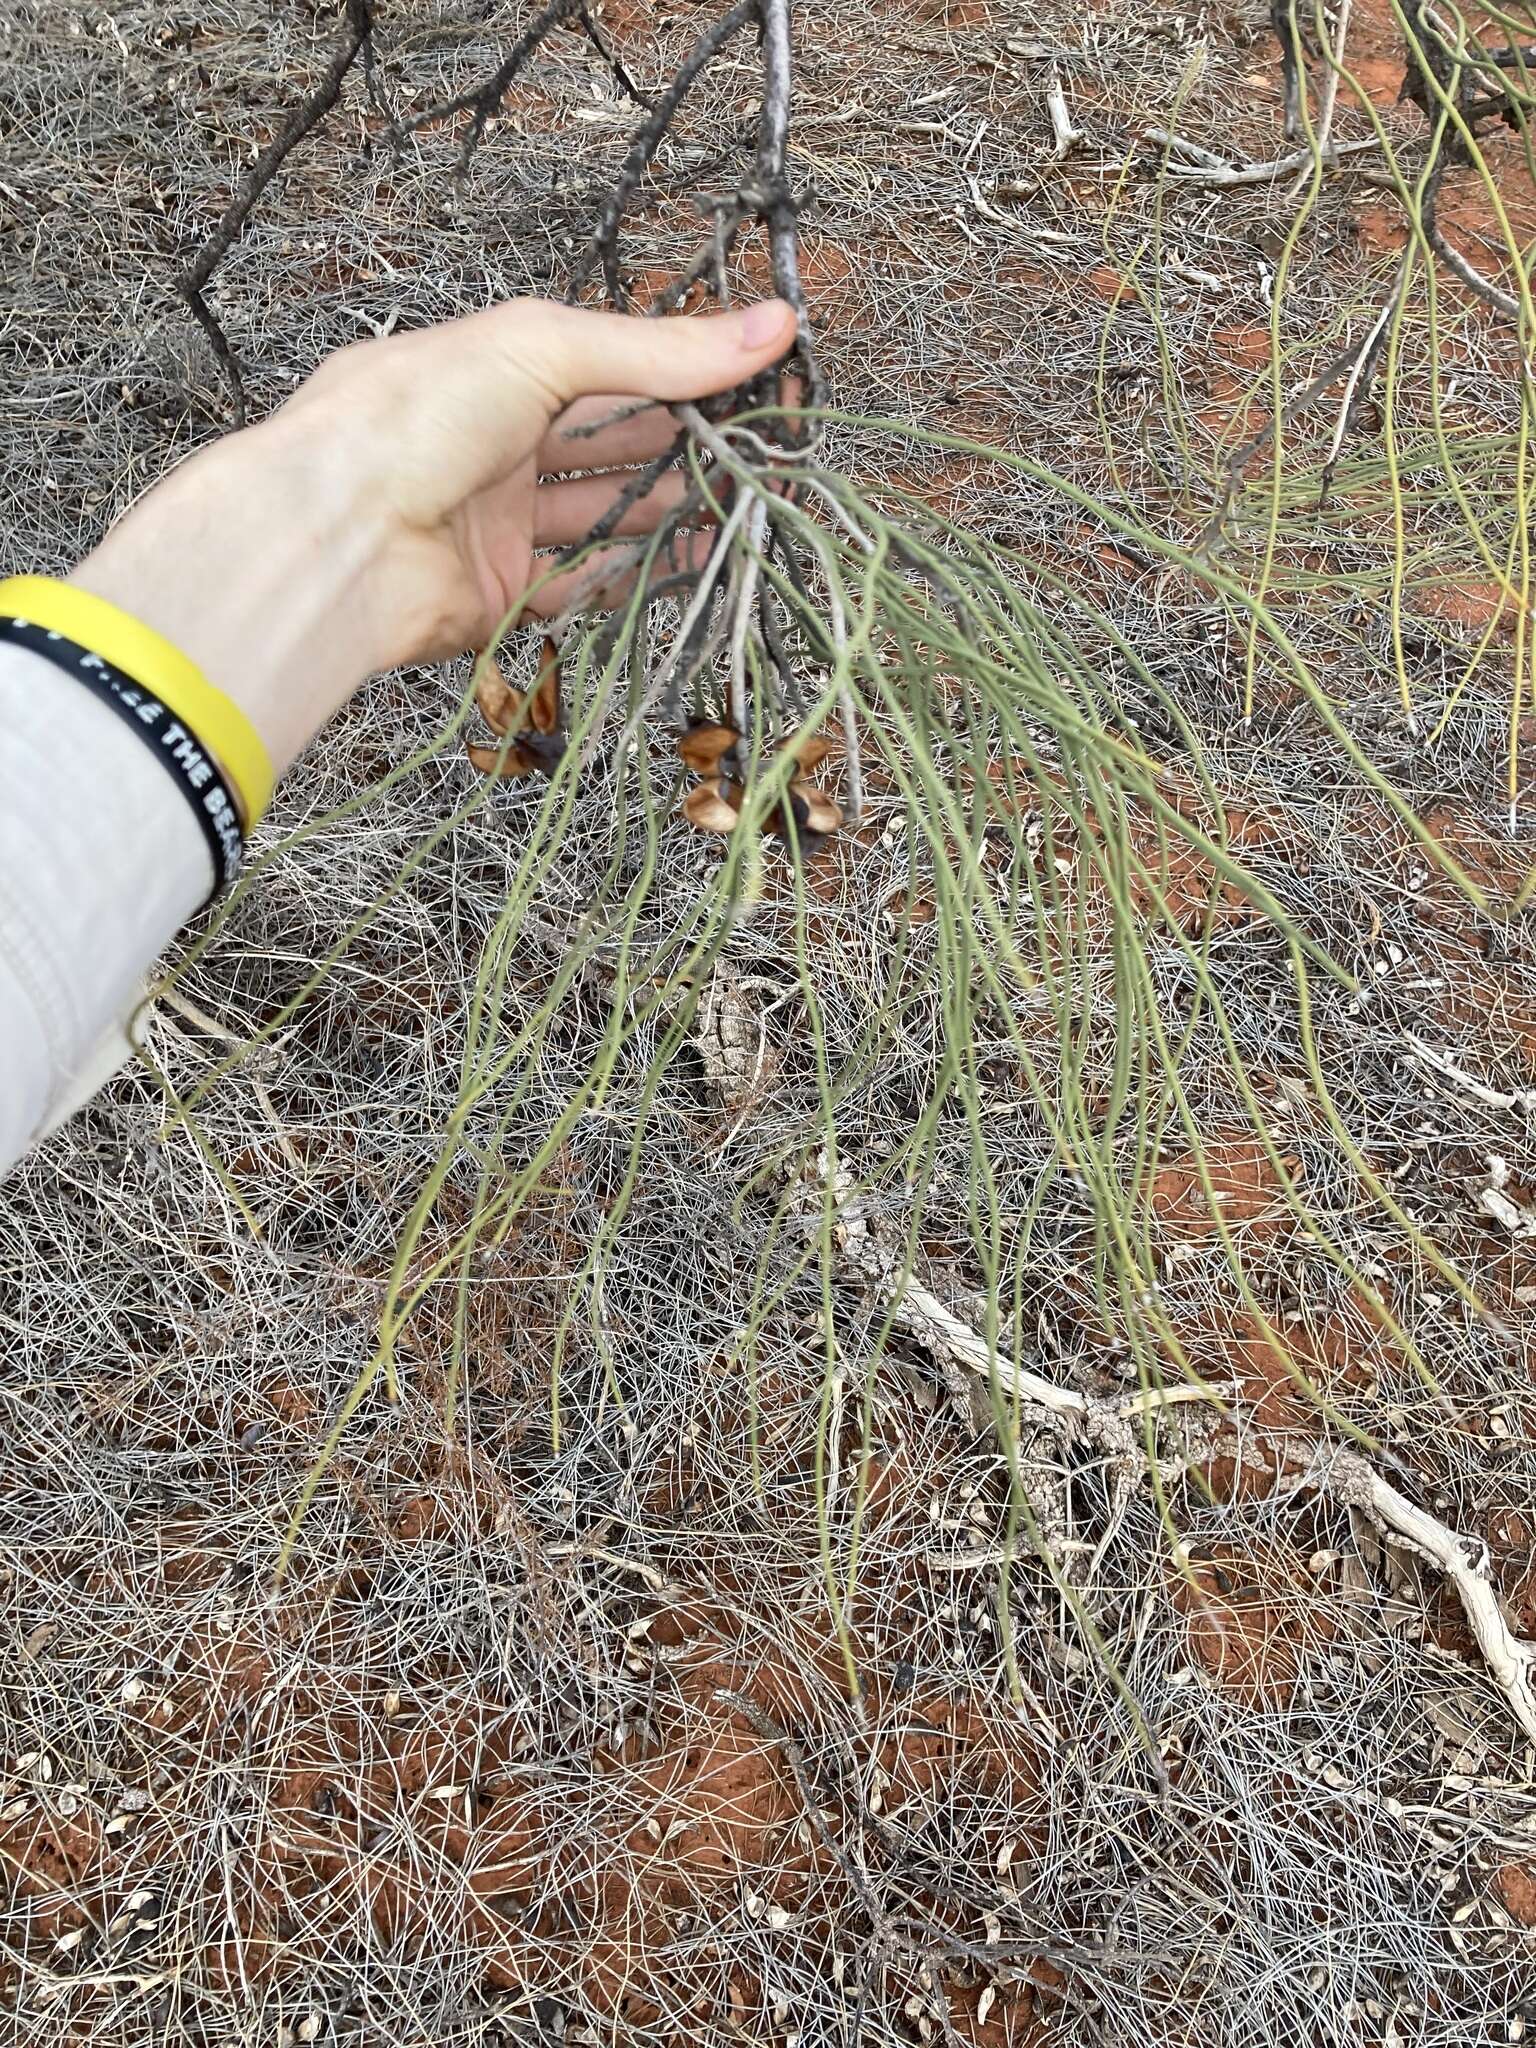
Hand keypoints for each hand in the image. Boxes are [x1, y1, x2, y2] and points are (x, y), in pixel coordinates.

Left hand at [70, 297, 796, 773]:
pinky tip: (686, 563)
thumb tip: (773, 324)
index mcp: (500, 372)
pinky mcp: (500, 595)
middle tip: (761, 453)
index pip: (611, 369)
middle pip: (612, 447)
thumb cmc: (411, 418)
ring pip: (602, 517)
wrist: (337, 537)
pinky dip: (631, 576)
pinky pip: (578, 586)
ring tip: (740, 509)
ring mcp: (499, 525)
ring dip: (670, 514)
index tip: (757, 382)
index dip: (683, 375)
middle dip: (686, 447)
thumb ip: (659, 348)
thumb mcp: (544, 349)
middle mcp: (499, 446)